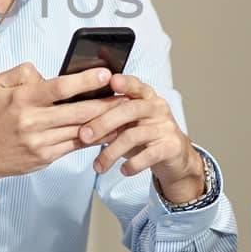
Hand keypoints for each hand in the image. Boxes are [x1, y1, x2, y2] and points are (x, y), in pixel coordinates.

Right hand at [0, 62, 119, 182]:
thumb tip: (49, 74)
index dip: (84, 81)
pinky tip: (108, 131)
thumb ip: (23, 72)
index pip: (59, 88)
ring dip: (105, 122)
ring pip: (80, 131)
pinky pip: (75, 146)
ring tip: (124, 112)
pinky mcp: (45, 157)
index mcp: (21, 100)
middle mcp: (32, 122)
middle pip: (77, 112)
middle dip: (105, 103)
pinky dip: (93, 138)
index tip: (105, 75)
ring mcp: (40, 142)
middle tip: (126, 94)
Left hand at [78, 73, 205, 204]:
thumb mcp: (128, 121)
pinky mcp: (171, 147)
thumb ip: (110, 115)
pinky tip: (122, 170)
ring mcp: (165, 126)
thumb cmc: (143, 134)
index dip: (124, 82)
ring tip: (98, 165)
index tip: (111, 81)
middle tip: (83, 136)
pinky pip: (147, 156)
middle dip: (103, 123)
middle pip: (129, 110)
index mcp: (145, 96)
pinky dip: (132, 165)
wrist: (174, 155)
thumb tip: (76, 119)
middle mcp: (157, 107)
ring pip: (133, 135)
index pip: (134, 85)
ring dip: (111, 152)